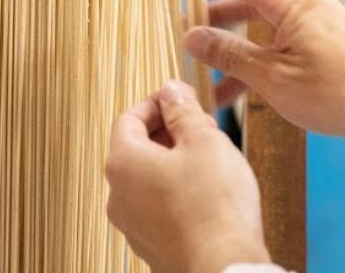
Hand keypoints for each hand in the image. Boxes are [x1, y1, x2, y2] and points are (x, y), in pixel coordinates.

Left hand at [105, 81, 269, 272]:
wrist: (227, 272)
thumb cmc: (215, 207)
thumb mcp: (204, 140)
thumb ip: (183, 110)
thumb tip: (171, 91)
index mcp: (122, 163)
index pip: (129, 118)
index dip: (157, 104)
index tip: (181, 98)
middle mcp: (118, 196)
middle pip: (137, 149)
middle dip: (168, 132)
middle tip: (201, 127)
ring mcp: (133, 227)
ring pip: (149, 180)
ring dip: (173, 163)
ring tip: (209, 160)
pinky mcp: (153, 249)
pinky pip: (159, 209)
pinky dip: (176, 194)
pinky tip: (207, 195)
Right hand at [145, 0, 344, 169]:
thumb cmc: (343, 95)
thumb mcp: (274, 80)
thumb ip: (229, 54)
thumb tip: (191, 35)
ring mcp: (306, 11)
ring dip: (223, 22)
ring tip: (198, 57)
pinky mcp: (313, 31)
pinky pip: (268, 27)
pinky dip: (245, 47)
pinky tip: (228, 90)